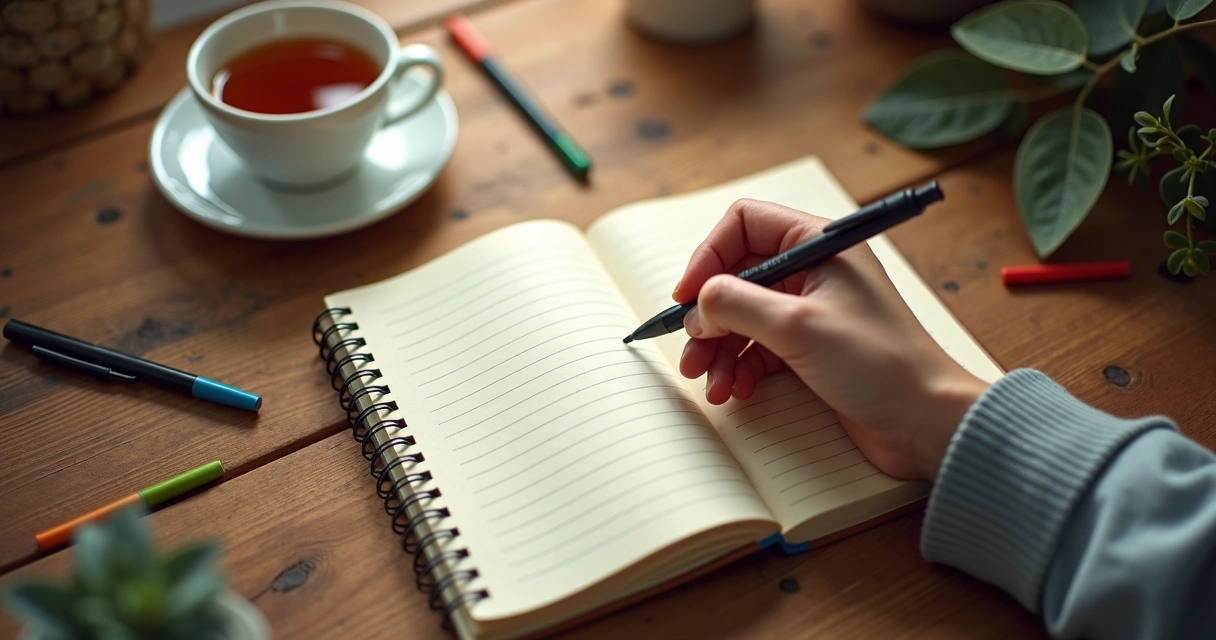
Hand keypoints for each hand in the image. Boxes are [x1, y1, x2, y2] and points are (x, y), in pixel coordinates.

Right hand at [673, 199, 988, 480]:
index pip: (745, 225)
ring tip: (710, 382)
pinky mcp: (810, 349)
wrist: (926, 422)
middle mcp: (814, 271)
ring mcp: (811, 311)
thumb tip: (697, 304)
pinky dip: (739, 368)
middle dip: (709, 316)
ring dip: (719, 348)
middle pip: (736, 275)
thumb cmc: (881, 365)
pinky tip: (735, 391)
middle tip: (693, 351)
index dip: (709, 256)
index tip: (688, 297)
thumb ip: (737, 304)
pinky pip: (758, 348)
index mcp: (819, 245)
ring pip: (742, 316)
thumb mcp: (798, 326)